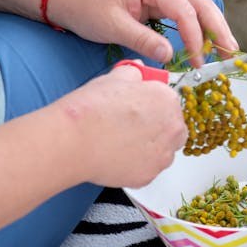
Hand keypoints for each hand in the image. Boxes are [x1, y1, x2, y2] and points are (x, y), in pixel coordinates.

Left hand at [47, 0, 237, 66]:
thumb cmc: (88, 9)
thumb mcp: (112, 27)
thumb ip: (142, 40)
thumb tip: (170, 56)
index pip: (185, 10)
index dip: (195, 36)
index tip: (197, 60)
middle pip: (202, 2)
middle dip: (218, 28)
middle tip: (230, 53)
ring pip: (201, 4)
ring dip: (214, 26)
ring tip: (226, 49)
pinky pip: (191, 9)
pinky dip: (203, 25)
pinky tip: (209, 40)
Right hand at [57, 62, 187, 187]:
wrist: (73, 140)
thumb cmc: (91, 110)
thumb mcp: (114, 78)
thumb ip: (133, 74)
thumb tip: (137, 71)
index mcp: (167, 99)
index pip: (168, 102)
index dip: (152, 106)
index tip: (140, 111)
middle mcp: (173, 127)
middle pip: (173, 128)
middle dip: (157, 128)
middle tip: (131, 129)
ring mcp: (163, 154)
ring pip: (163, 151)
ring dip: (150, 148)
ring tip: (123, 144)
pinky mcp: (150, 175)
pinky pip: (148, 169)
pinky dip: (137, 165)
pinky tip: (118, 158)